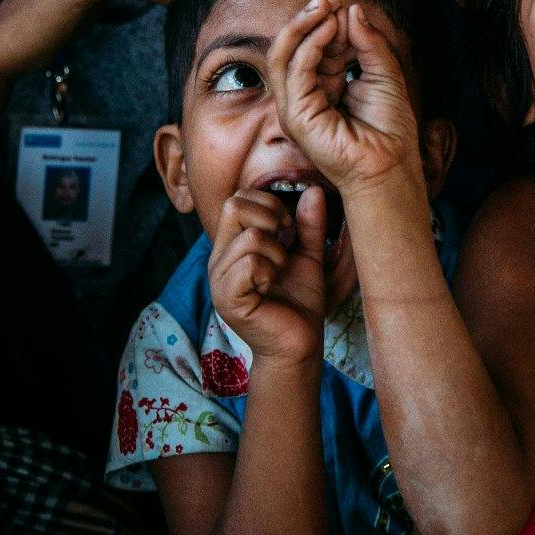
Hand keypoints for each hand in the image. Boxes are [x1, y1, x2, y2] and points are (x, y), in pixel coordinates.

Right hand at [209, 186, 329, 363]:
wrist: (299, 344)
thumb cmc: (299, 302)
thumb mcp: (308, 255)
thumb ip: (308, 224)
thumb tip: (315, 190)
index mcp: (232, 247)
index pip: (237, 199)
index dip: (268, 205)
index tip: (288, 229)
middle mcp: (219, 259)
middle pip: (234, 206)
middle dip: (270, 220)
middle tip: (285, 248)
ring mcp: (219, 280)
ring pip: (250, 237)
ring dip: (277, 254)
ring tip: (279, 275)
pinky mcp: (227, 298)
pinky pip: (250, 263)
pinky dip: (270, 270)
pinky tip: (271, 288)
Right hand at [267, 0, 422, 198]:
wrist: (392, 164)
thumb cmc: (390, 128)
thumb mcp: (385, 73)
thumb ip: (368, 42)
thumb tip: (352, 10)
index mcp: (326, 84)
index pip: (316, 45)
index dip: (328, 22)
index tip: (344, 5)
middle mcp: (307, 93)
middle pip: (295, 47)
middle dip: (309, 19)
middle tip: (328, 0)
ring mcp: (297, 106)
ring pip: (284, 55)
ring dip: (302, 26)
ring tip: (324, 7)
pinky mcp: (296, 116)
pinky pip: (295, 71)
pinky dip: (310, 45)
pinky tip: (329, 28)